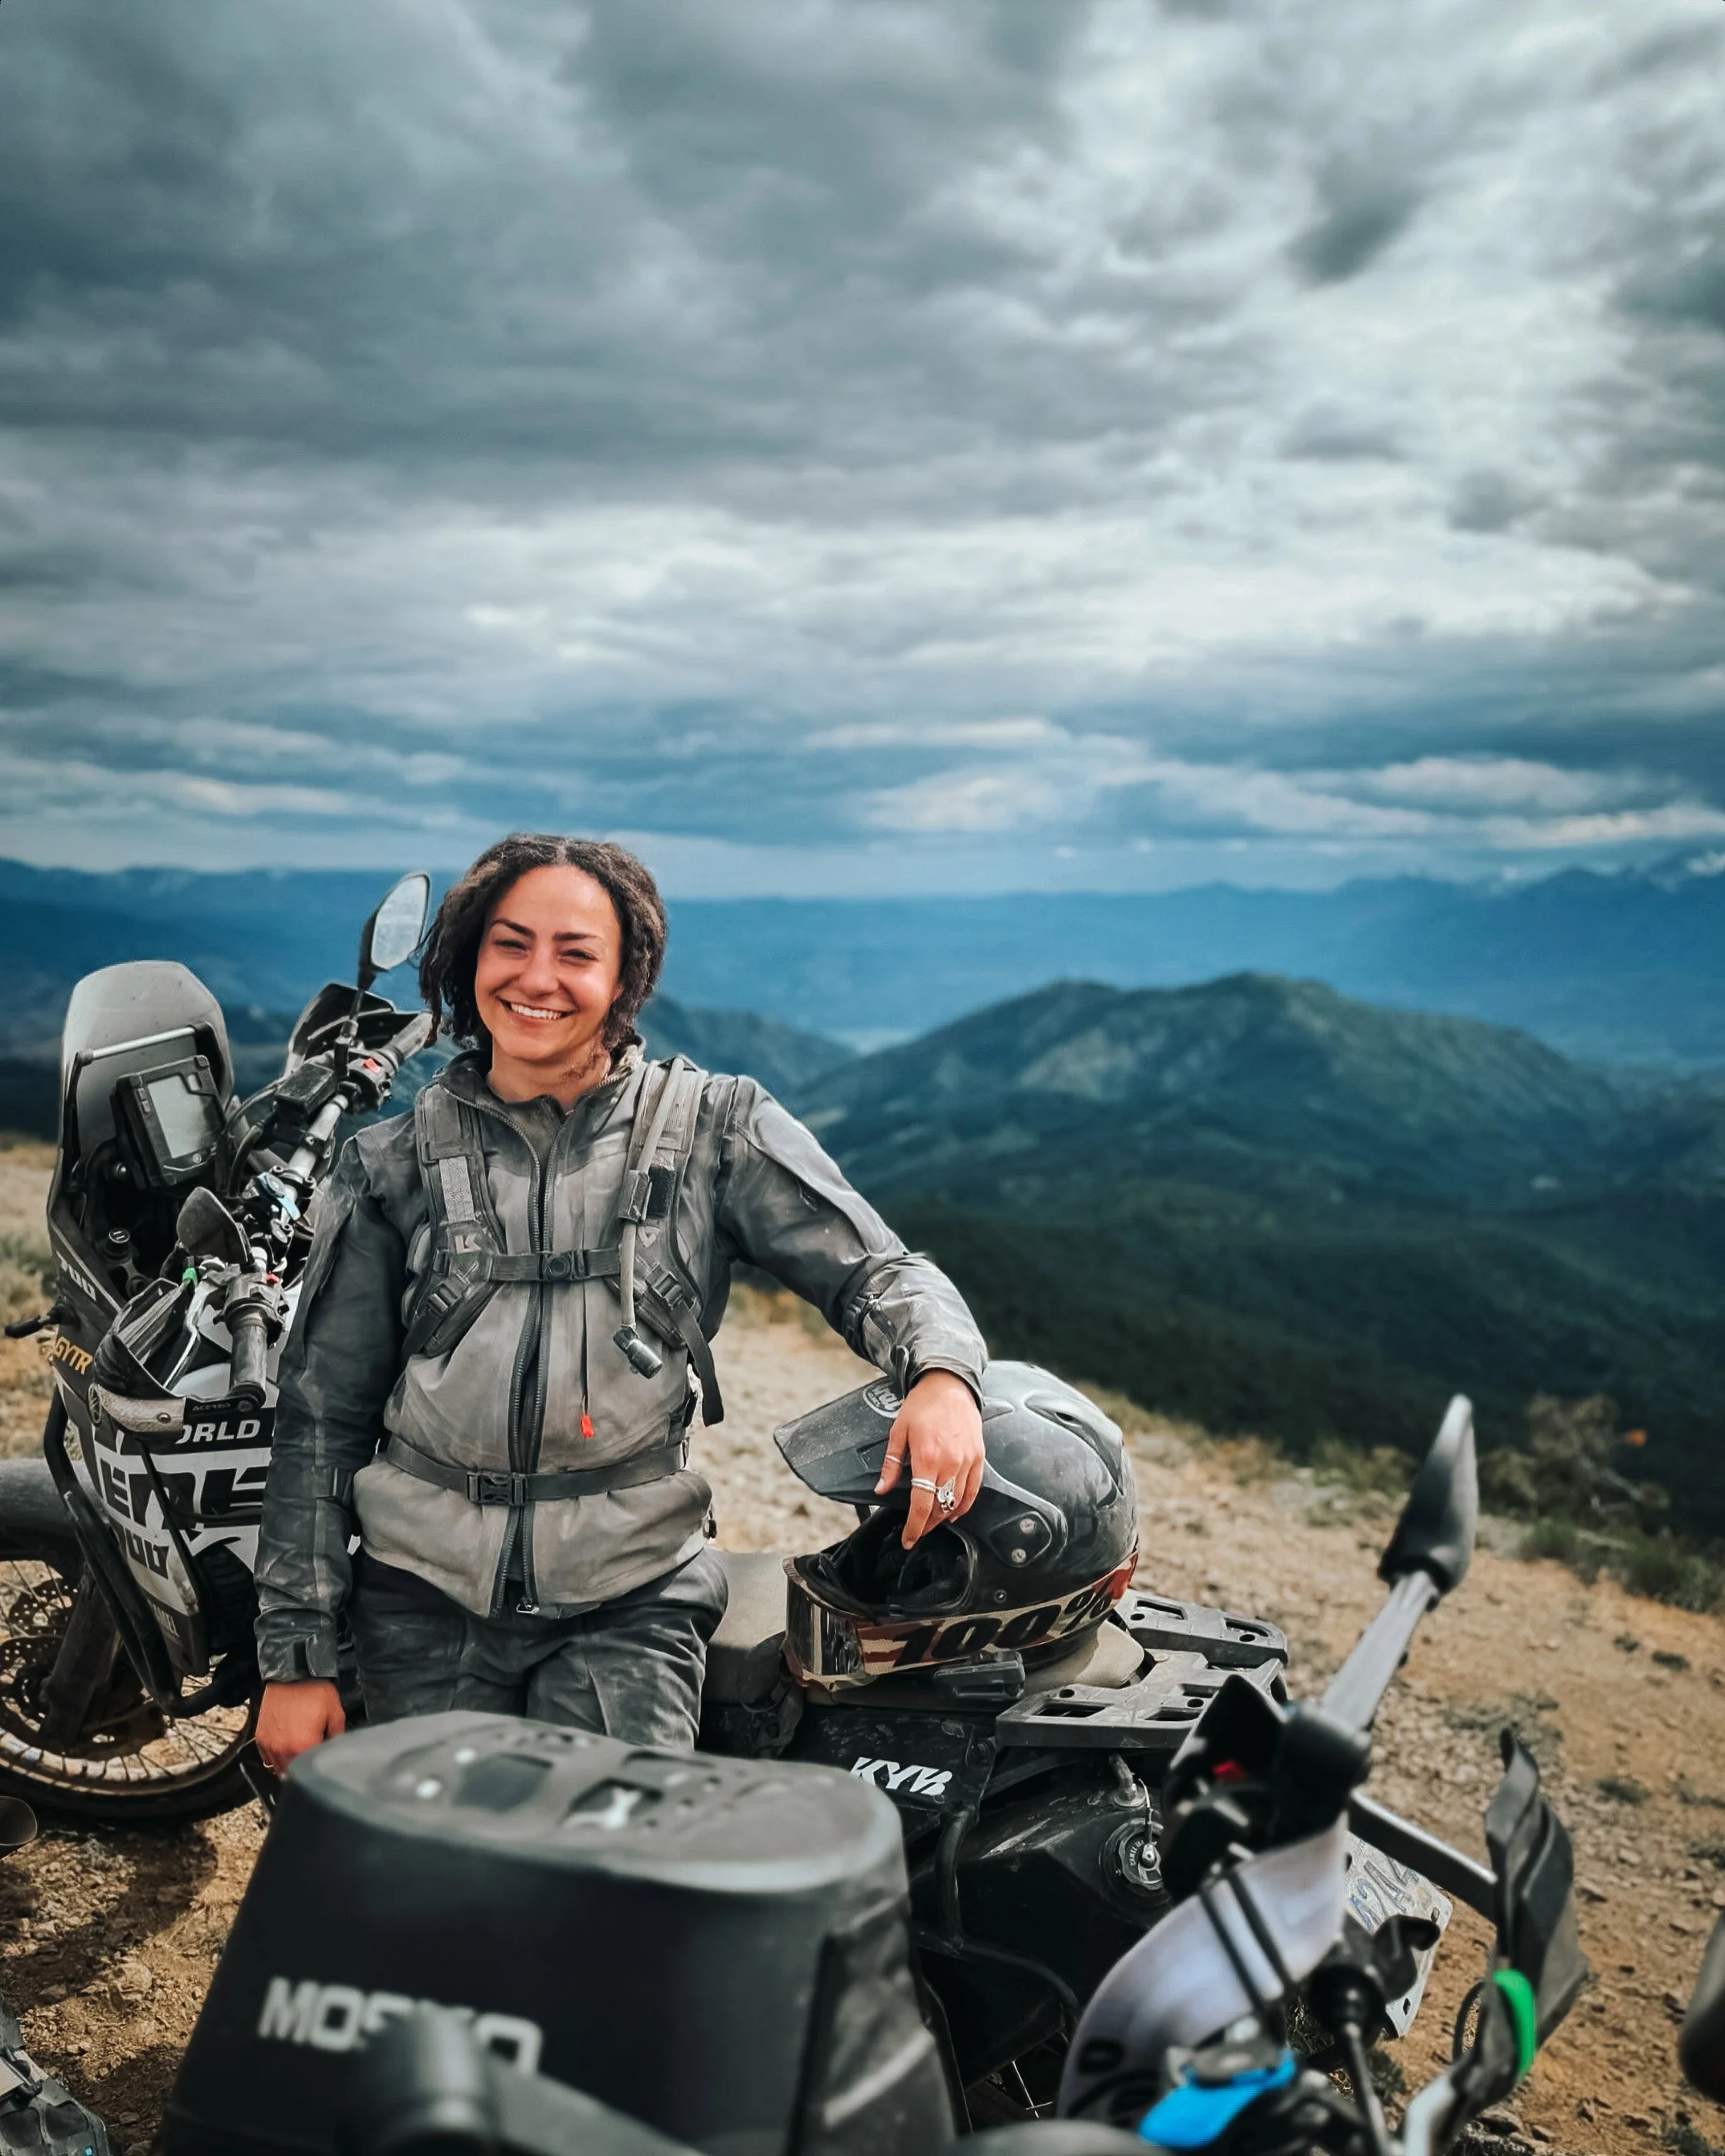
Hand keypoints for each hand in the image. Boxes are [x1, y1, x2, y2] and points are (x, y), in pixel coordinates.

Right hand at [255, 1678, 345, 1775]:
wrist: (290, 1674)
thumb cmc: (312, 1690)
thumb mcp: (335, 1711)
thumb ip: (337, 1734)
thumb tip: (336, 1748)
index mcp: (303, 1746)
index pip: (310, 1772)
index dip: (318, 1769)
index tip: (323, 1763)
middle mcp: (283, 1750)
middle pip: (292, 1774)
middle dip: (302, 1770)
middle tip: (311, 1761)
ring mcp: (269, 1745)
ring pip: (278, 1769)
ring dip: (288, 1766)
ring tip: (299, 1756)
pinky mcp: (261, 1738)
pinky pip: (267, 1758)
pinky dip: (276, 1758)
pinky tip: (286, 1750)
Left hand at [875, 1370, 985, 1547]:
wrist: (949, 1384)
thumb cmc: (922, 1405)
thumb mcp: (898, 1432)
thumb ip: (891, 1465)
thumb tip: (881, 1489)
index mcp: (927, 1458)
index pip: (922, 1504)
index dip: (914, 1527)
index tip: (909, 1539)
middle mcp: (950, 1463)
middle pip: (940, 1507)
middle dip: (927, 1525)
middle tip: (917, 1531)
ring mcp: (967, 1461)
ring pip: (957, 1501)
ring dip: (944, 1516)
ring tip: (932, 1522)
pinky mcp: (978, 1457)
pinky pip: (974, 1490)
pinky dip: (964, 1505)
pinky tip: (955, 1511)